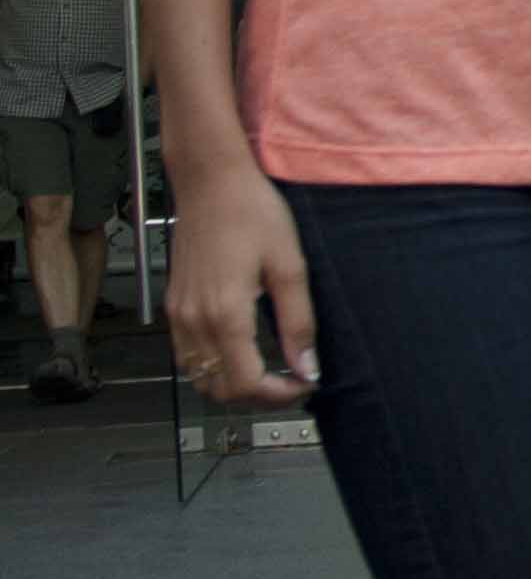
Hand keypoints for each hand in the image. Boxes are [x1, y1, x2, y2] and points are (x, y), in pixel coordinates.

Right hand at [165, 156, 318, 406]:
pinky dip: (213, 368)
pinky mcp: (174, 305)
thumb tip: (308, 366)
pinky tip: (242, 353)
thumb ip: (298, 322)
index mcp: (225, 313)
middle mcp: (195, 319)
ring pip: (200, 378)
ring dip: (234, 386)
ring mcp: (179, 314)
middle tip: (292, 382)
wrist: (211, 181)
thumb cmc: (251, 211)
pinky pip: (187, 356)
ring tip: (270, 372)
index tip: (304, 384)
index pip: (247, 383)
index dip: (280, 395)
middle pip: (220, 390)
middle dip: (259, 397)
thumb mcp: (289, 265)